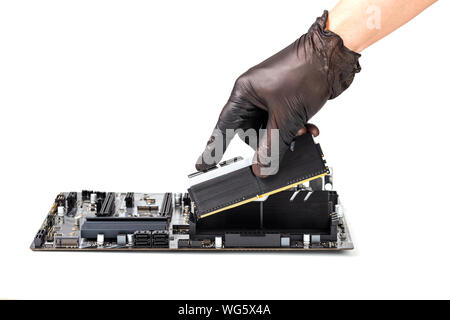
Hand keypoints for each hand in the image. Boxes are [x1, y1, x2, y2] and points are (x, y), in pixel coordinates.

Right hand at [196, 11, 360, 176]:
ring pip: (269, 128)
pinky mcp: (284, 98)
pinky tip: (307, 128)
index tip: (204, 163)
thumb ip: (272, 146)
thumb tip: (261, 168)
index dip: (213, 147)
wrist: (333, 55)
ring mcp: (269, 96)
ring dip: (284, 135)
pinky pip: (282, 121)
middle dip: (266, 141)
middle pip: (250, 131)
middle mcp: (254, 93)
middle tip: (278, 147)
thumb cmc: (306, 70)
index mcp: (244, 92)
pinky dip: (294, 128)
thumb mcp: (286, 117)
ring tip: (301, 133)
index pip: (224, 126)